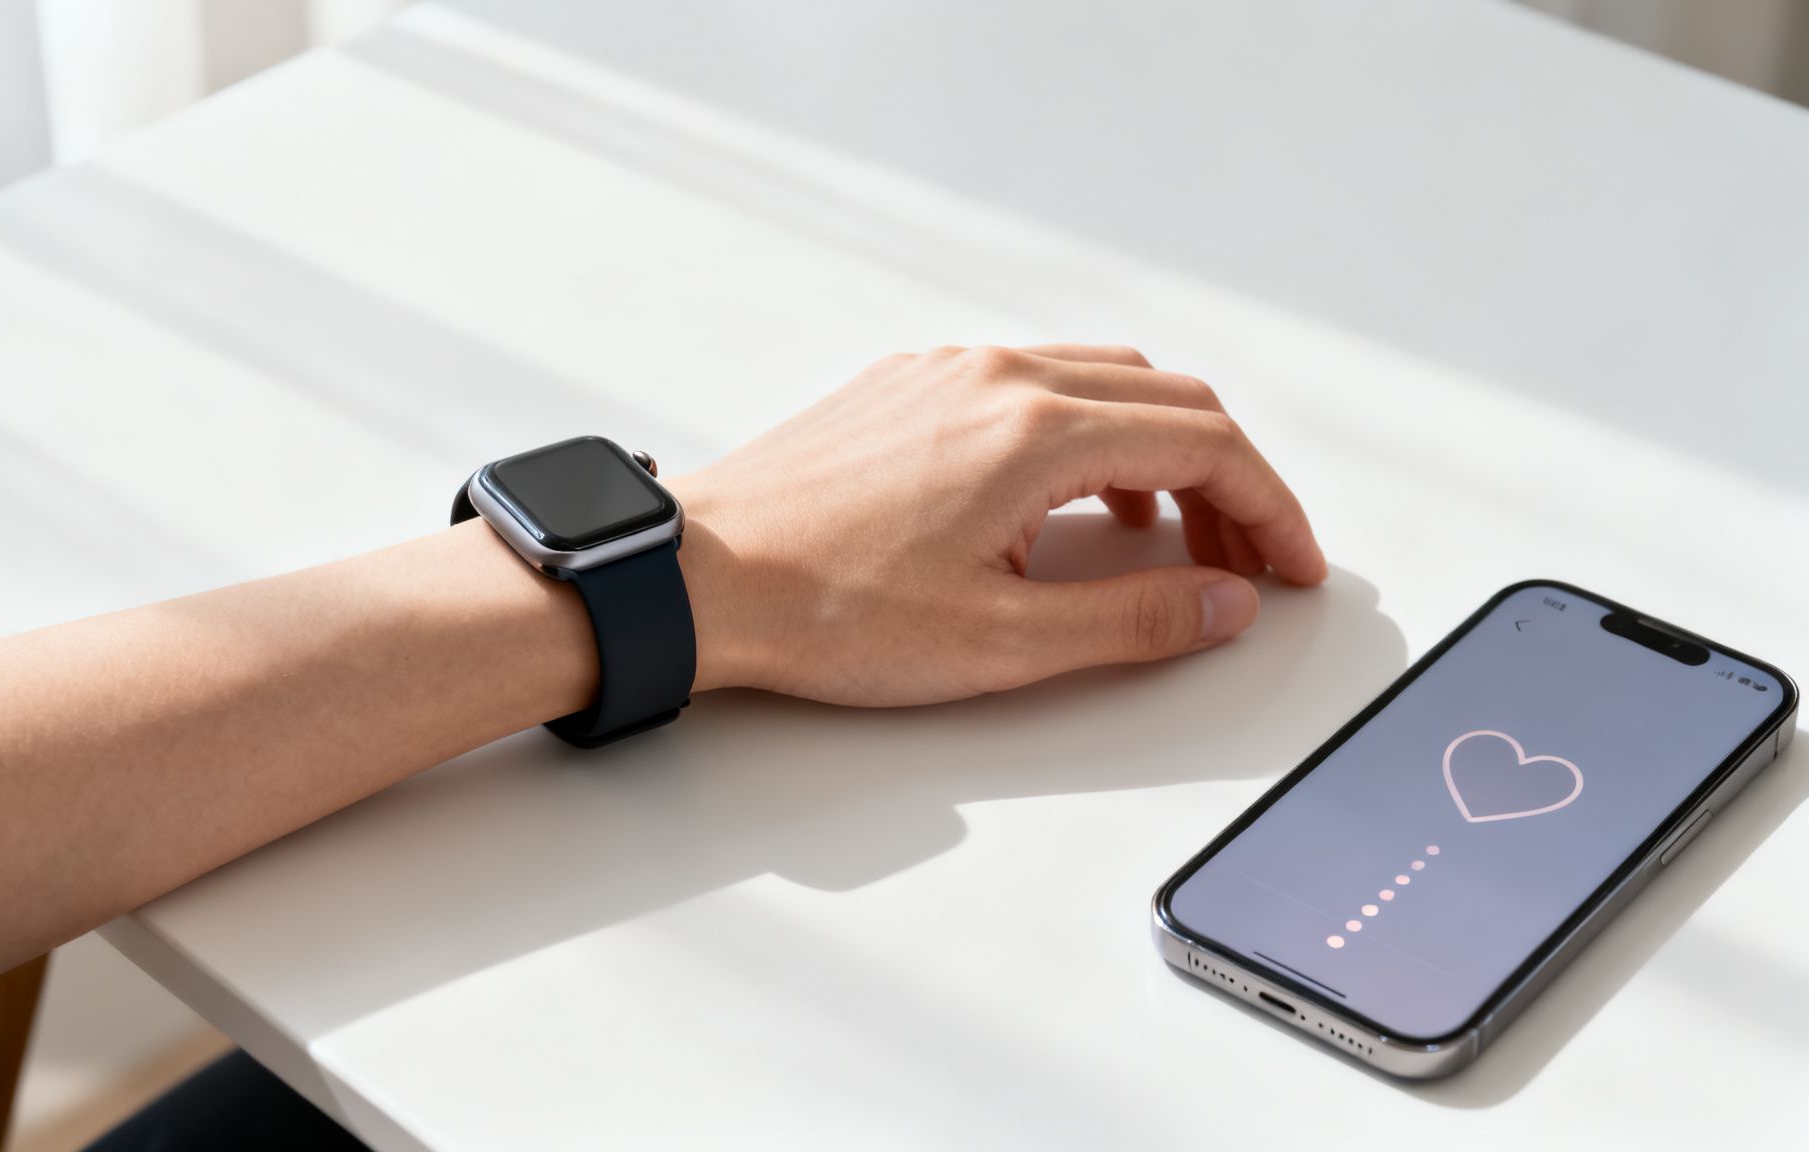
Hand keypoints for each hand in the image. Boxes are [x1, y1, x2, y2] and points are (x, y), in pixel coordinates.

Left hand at [671, 344, 1327, 705]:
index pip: (1206, 444)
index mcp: (1035, 430)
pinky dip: (1083, 436)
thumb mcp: (1003, 643)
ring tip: (1164, 540)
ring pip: (1099, 383)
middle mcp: (997, 375)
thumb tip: (1226, 603)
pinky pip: (1028, 385)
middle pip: (1166, 401)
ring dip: (1156, 452)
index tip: (1293, 568)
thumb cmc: (825, 611)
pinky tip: (1062, 506)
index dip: (1272, 509)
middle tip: (1244, 564)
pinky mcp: (902, 387)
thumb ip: (1136, 620)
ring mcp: (944, 372)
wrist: (697, 579)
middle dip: (1226, 482)